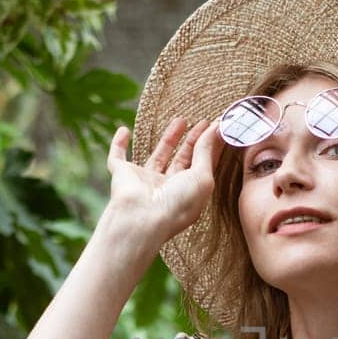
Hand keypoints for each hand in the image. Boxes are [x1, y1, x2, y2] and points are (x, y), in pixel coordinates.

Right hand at [105, 115, 223, 242]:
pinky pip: (117, 157)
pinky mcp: (122, 175)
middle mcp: (168, 188)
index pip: (203, 165)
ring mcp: (145, 182)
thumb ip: (206, 152)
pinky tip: (123, 130)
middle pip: (183, 161)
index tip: (220, 127)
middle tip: (202, 122)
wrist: (142, 218)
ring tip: (180, 120)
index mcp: (189, 192)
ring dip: (168, 139)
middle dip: (192, 142)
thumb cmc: (177, 204)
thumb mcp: (202, 176)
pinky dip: (118, 145)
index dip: (210, 147)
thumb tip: (215, 129)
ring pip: (158, 156)